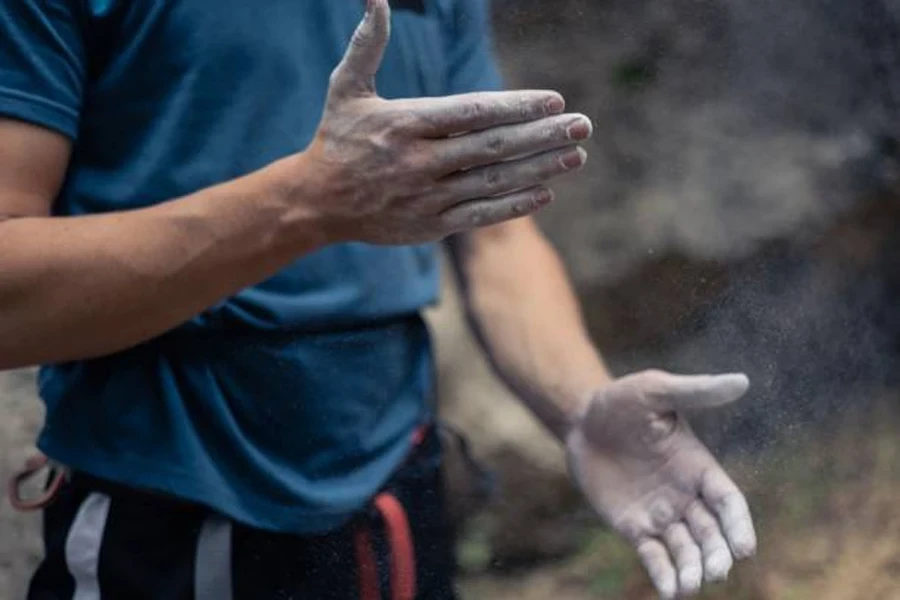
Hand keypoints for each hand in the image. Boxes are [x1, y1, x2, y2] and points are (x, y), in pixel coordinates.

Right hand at [296, 0, 593, 244]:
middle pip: (491, 148)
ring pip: (492, 182)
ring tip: (576, 155)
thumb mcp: (346, 88)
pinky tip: (546, 191)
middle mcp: (419, 163)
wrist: (316, 203)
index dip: (515, 107)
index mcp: (404, 124)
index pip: (470, 113)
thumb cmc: (337, 139)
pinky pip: (480, 214)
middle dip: (541, 136)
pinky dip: (514, 205)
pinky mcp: (430, 225)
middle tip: (582, 125)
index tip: (553, 100)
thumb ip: (367, 44)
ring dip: (539, 169)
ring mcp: (426, 197)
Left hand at [566, 370, 756, 598]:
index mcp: (699, 466)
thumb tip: (742, 381)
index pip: (729, 501)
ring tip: (691, 586)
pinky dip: (664, 575)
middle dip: (717, 555)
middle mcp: (686, 495)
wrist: (581, 419)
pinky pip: (654, 555)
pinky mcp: (634, 526)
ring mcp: (661, 513)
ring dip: (693, 570)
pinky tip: (669, 592)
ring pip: (686, 550)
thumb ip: (695, 391)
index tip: (744, 548)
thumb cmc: (621, 400)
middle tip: (716, 572)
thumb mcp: (656, 391)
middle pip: (712, 533)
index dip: (739, 525)